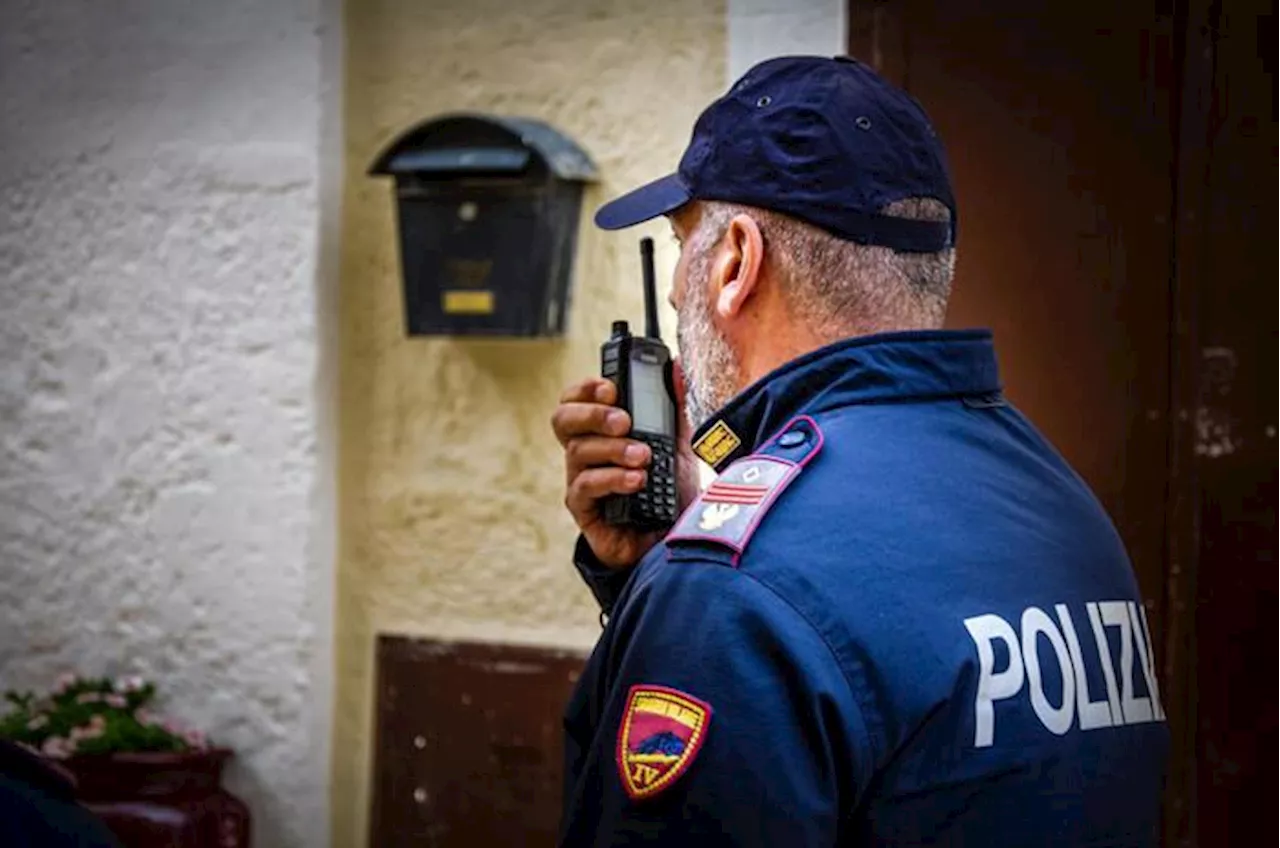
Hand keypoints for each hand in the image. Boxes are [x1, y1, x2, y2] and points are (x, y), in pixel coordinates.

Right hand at [552, 366, 699, 569]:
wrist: (674, 539)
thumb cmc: (668, 490)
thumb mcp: (678, 443)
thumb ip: (675, 407)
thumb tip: (678, 367)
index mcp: (600, 432)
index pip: (575, 400)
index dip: (585, 389)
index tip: (610, 387)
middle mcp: (584, 453)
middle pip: (564, 420)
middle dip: (593, 414)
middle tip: (625, 421)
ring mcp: (581, 480)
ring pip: (578, 452)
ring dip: (613, 449)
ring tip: (643, 456)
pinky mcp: (584, 510)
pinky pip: (585, 486)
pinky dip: (612, 479)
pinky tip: (636, 479)